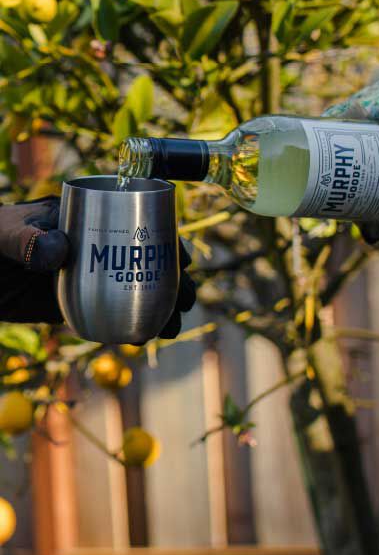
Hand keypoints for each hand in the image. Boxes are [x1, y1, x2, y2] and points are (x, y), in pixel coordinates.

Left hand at [0, 197, 195, 336]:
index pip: (137, 222)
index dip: (166, 239)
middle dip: (173, 280)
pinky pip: (112, 313)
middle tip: (185, 301)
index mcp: (87, 217)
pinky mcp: (77, 302)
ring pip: (135, 289)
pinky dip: (132, 325)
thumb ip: (28, 239)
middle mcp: (97, 245)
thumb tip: (60, 250)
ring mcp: (90, 274)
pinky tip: (144, 338)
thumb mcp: (5, 233)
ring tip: (170, 328)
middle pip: (146, 259)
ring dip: (159, 307)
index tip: (183, 260)